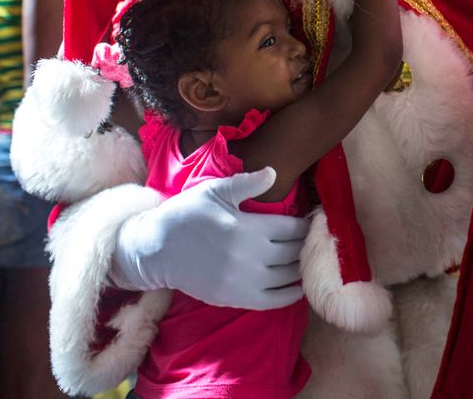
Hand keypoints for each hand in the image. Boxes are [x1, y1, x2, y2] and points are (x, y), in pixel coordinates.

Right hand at [110, 168, 309, 308]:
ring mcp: (245, 280)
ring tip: (308, 256)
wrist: (156, 250)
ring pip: (289, 275)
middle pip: (294, 252)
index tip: (315, 220)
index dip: (307, 224)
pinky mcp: (237, 298)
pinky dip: (292, 293)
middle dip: (307, 244)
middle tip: (315, 238)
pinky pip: (276, 300)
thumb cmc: (186, 215)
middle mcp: (251, 256)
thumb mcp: (213, 192)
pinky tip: (298, 284)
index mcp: (247, 227)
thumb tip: (273, 172)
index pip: (292, 229)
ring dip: (302, 266)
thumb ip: (246, 183)